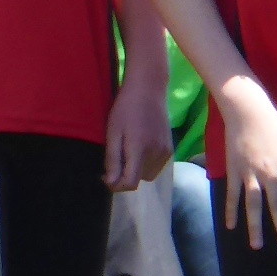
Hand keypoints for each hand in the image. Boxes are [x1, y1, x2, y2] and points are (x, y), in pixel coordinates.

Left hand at [103, 79, 173, 193]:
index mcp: (139, 150)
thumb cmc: (125, 108)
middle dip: (126, 176)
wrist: (149, 90)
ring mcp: (166, 152)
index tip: (106, 176)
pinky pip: (157, 166)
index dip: (116, 185)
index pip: (130, 183)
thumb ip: (113, 159)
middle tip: (117, 157)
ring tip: (129, 151)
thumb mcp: (113, 132)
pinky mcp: (170, 148)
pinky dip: (147, 164)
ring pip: (148, 175)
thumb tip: (111, 182)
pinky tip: (141, 148)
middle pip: (139, 180)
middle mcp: (156, 154)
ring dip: (137, 170)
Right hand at [220, 78, 276, 251]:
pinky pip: (232, 195)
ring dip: (255, 226)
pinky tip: (231, 226)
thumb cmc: (275, 124)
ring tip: (256, 246)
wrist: (247, 110)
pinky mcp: (234, 171)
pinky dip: (231, 210)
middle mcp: (269, 174)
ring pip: (253, 205)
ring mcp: (249, 174)